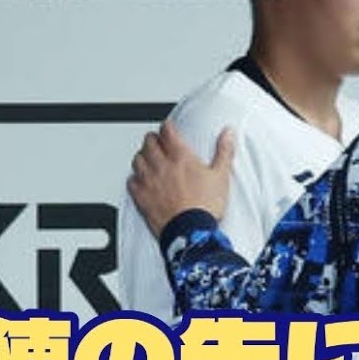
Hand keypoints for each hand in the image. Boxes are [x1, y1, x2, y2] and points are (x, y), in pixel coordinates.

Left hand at [128, 119, 235, 236]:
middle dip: (153, 139)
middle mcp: (162, 166)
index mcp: (181, 157)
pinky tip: (139, 180)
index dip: (167, 127)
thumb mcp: (221, 176)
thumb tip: (228, 134)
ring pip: (137, 160)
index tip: (169, 128)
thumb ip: (224, 151)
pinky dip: (134, 178)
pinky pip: (131, 181)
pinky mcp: (141, 197)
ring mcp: (149, 181)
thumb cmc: (205, 206)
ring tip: (147, 157)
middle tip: (157, 141)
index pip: (167, 132)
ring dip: (142, 156)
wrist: (191, 231)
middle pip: (149, 142)